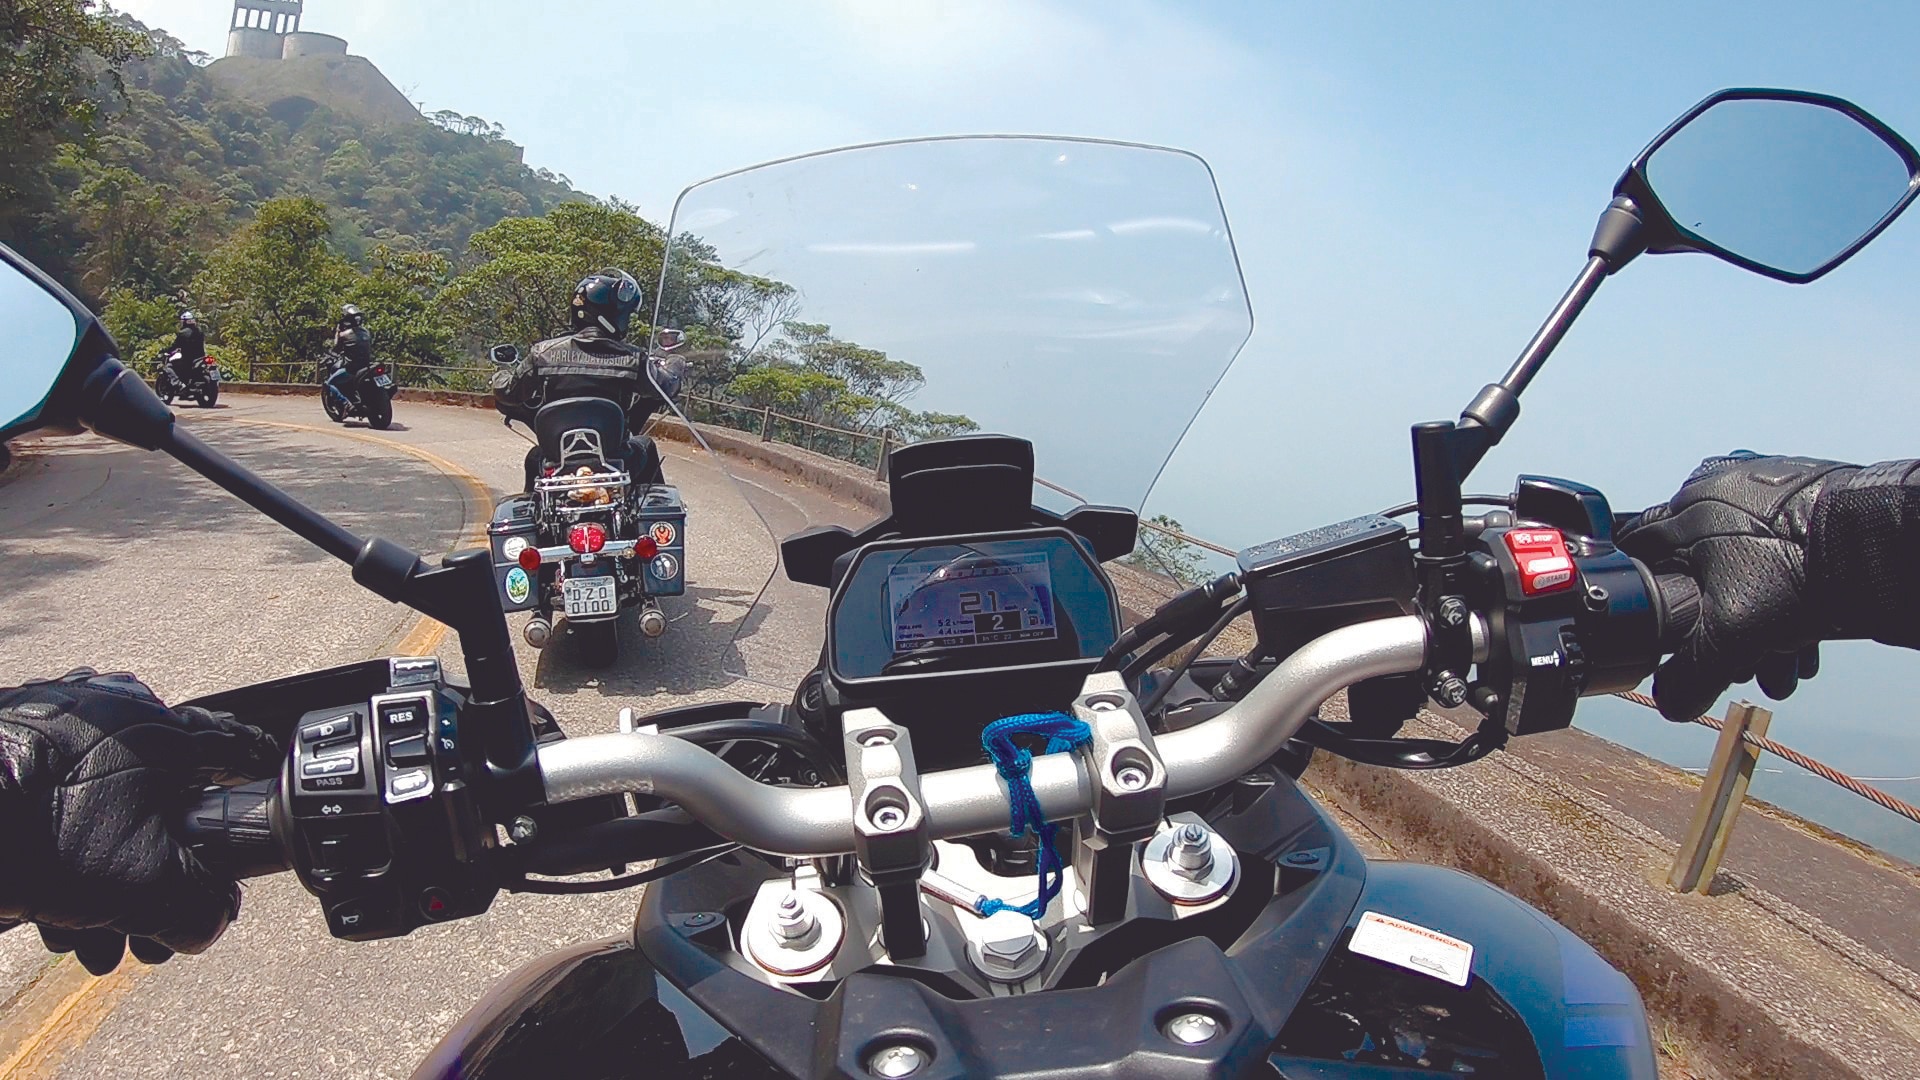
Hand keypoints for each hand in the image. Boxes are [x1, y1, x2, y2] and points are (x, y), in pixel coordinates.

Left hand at [0, 670, 279, 973]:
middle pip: (155, 797)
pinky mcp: (7, 751)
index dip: (249, 774)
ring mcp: (50, 727)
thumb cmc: (43, 833)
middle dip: (158, 869)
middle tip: (153, 917)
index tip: (258, 783)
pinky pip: (51, 808)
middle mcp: (107, 713)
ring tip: (93, 936)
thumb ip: (202, 906)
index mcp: (158, 728)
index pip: (227, 746)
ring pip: (100, 810)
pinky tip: (50, 912)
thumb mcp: (148, 886)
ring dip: (104, 878)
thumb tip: (211, 919)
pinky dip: (58, 857)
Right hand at [1615, 452, 1857, 721]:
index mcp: (1688, 508)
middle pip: (1701, 571)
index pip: (1640, 555)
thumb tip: (1671, 702)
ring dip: (1760, 623)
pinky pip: (1783, 555)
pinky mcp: (1809, 498)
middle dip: (1719, 627)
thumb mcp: (1729, 635)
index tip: (1656, 627)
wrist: (1883, 543)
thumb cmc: (1801, 571)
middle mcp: (1722, 490)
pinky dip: (1789, 596)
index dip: (1644, 598)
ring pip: (1747, 569)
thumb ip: (1691, 673)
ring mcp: (1768, 491)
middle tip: (1739, 661)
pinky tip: (1805, 637)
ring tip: (1782, 664)